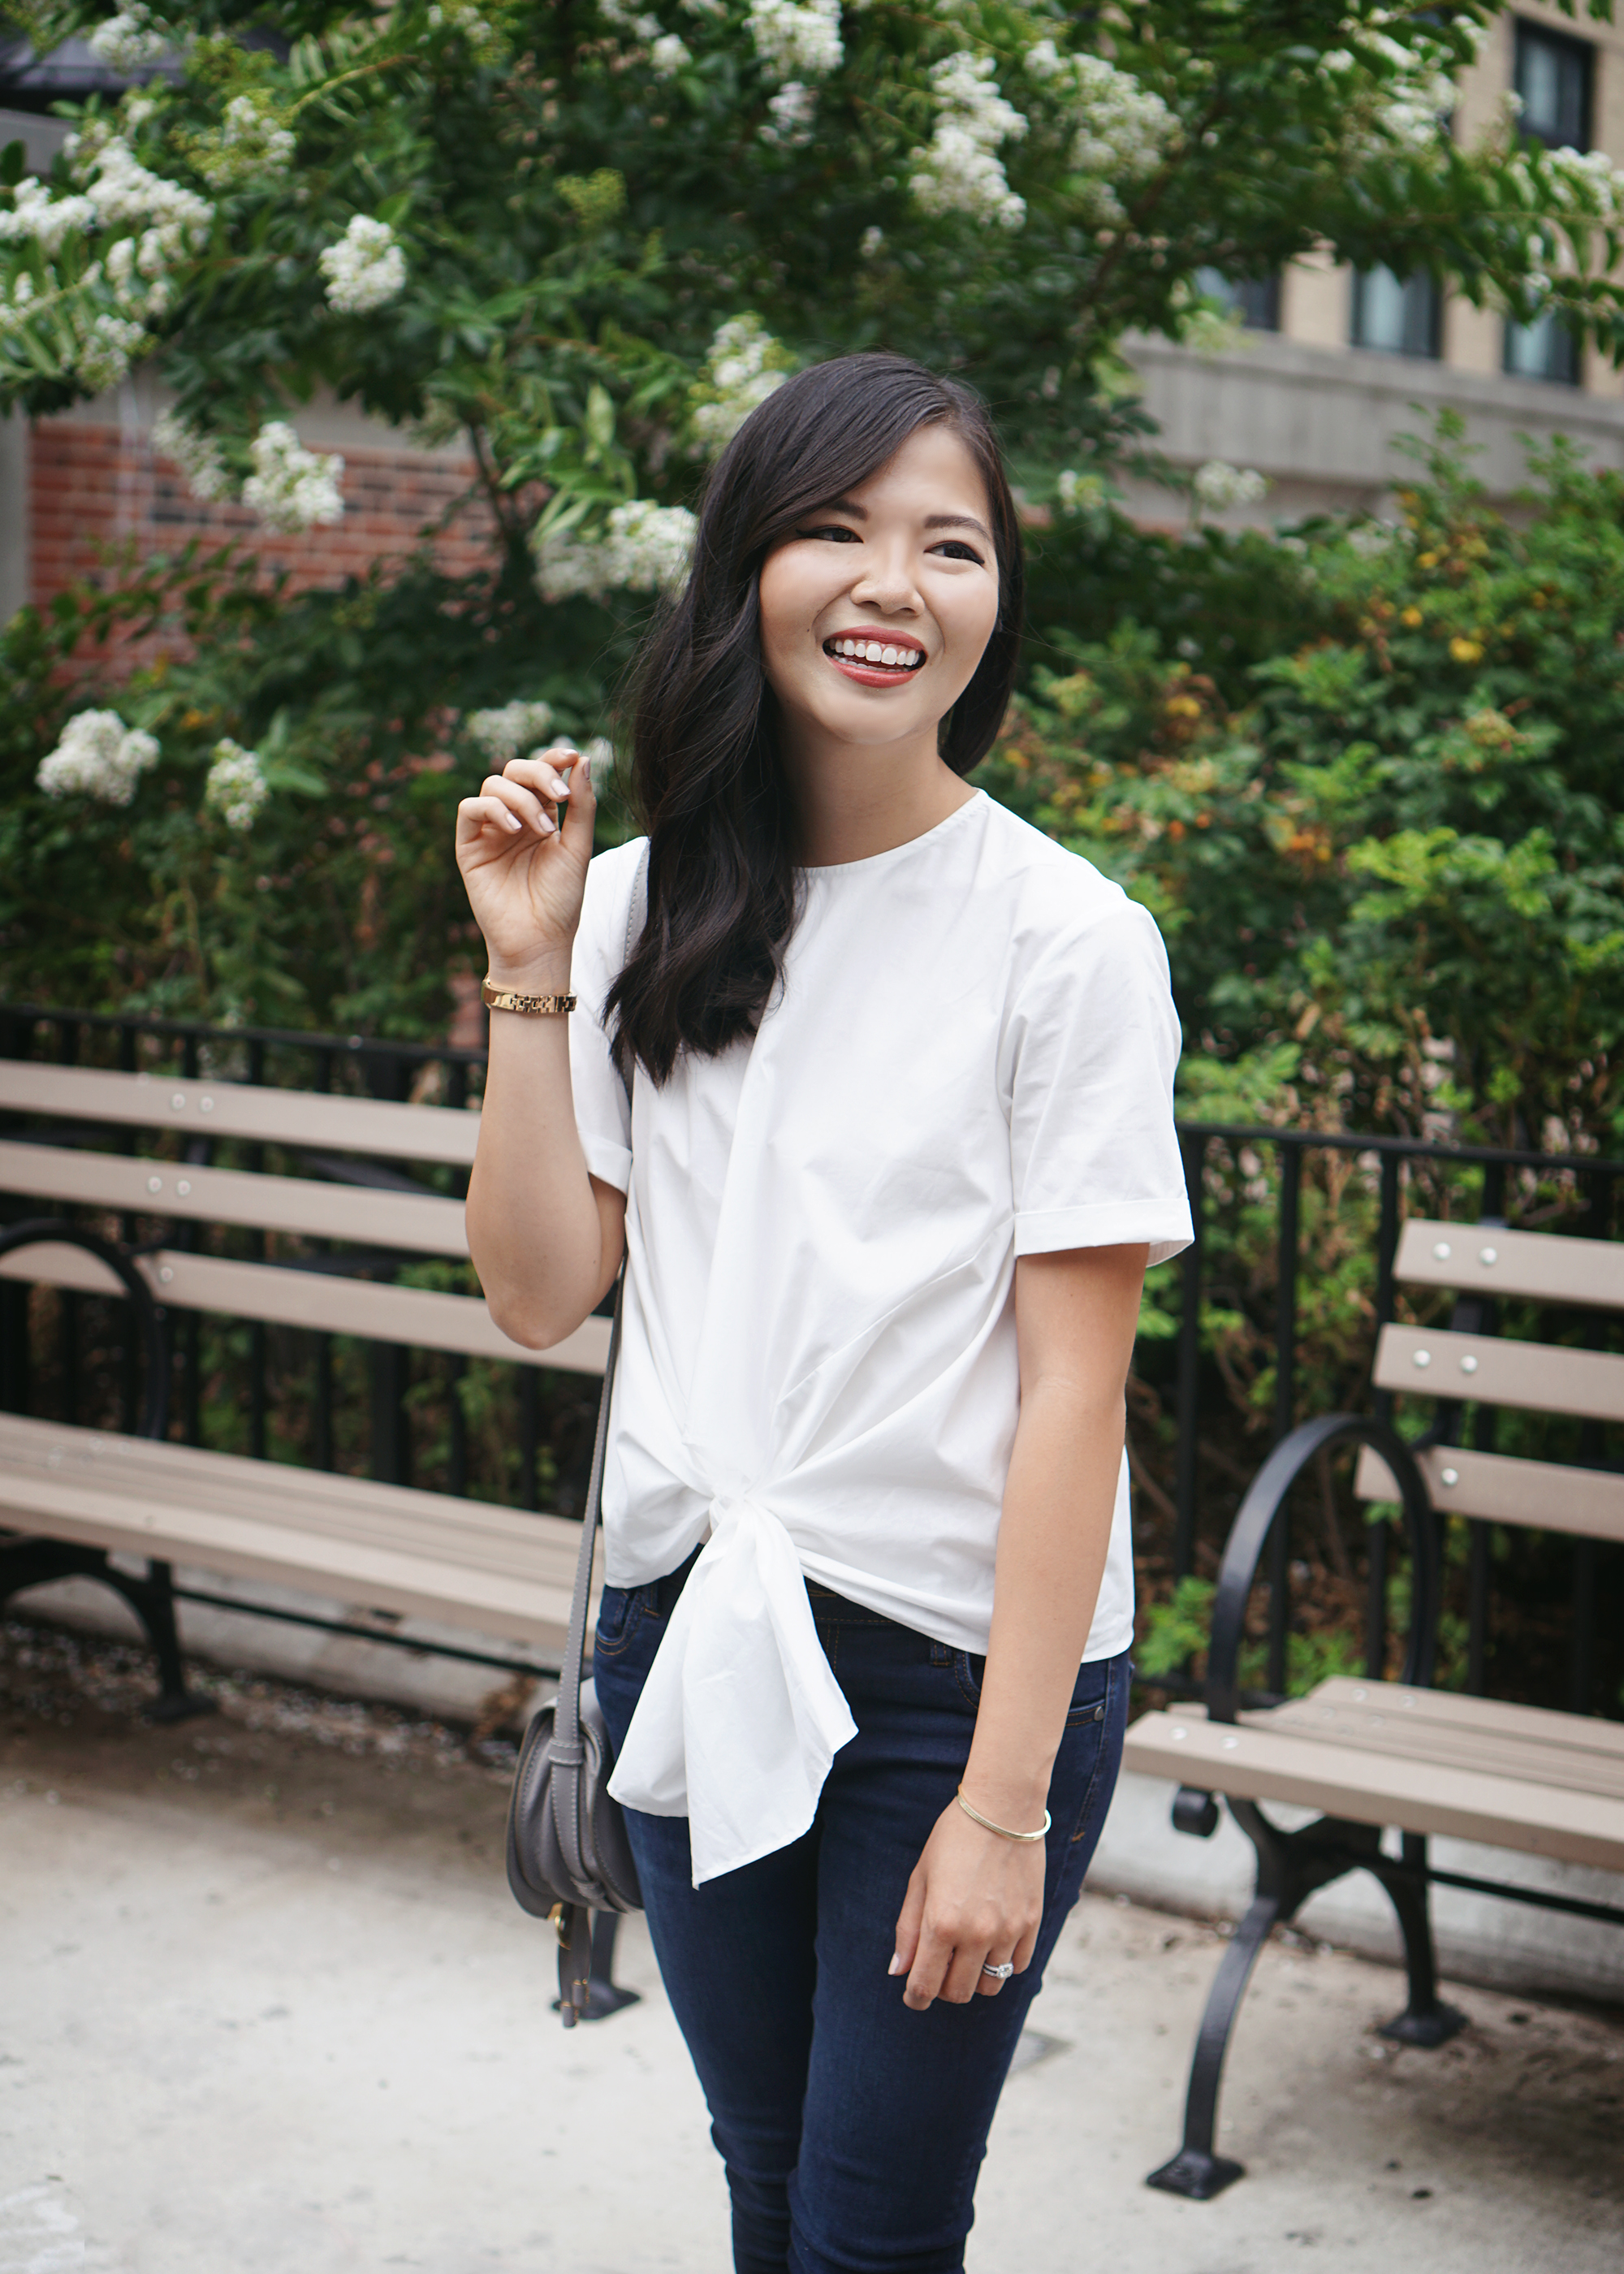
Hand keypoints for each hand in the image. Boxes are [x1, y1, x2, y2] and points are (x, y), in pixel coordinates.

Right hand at [454, 744, 597, 984]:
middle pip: (514, 770)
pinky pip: (469, 809)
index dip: (554, 757)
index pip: (542, 773)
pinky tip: (515, 829)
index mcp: (542, 816)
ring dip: (521, 798)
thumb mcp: (578, 848)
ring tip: (541, 829)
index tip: (572, 756)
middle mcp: (514, 819)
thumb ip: (582, 806)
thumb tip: (583, 759)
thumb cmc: (561, 900)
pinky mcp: (469, 847)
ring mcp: (489, 831)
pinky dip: (493, 809)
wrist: (540, 941)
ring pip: (492, 784)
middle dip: (539, 773)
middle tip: (560, 795)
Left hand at [889, 1798, 1044, 2010]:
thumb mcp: (920, 1878)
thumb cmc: (953, 1839)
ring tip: (966, 1955)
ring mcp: (1008, 1931)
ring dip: (974, 1979)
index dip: (915, 1997)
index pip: (925, 1986)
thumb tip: (898, 1971)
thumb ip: (908, 1928)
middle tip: (938, 1967)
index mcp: (942, 1923)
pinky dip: (1003, 1964)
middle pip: (958, 1992)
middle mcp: (977, 1934)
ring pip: (991, 1985)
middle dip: (942, 1988)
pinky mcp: (1032, 1923)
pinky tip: (991, 1943)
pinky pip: (1018, 1966)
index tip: (913, 1996)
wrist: (1002, 1809)